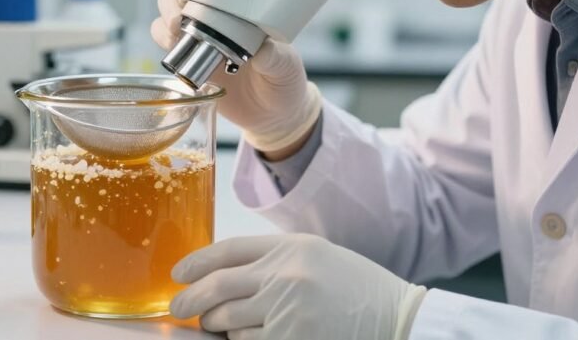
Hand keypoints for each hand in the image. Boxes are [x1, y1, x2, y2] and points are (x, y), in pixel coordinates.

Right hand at [150, 0, 321, 153]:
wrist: (270, 114)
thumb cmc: (283, 81)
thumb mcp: (286, 67)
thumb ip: (275, 58)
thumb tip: (261, 50)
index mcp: (244, 2)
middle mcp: (217, 9)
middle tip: (185, 0)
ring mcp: (197, 29)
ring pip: (168, 1)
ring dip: (166, 8)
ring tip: (176, 25)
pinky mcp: (184, 52)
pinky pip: (161, 33)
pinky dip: (160, 34)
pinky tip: (171, 44)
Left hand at [170, 234, 426, 339]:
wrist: (398, 319)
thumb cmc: (355, 289)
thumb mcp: (315, 257)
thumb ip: (271, 260)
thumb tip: (220, 276)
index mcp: (291, 247)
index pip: (228, 250)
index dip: (197, 261)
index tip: (179, 273)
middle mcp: (286, 274)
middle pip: (218, 286)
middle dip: (191, 299)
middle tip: (179, 307)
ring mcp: (288, 310)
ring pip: (227, 320)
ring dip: (217, 324)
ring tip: (218, 323)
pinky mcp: (291, 339)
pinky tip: (248, 336)